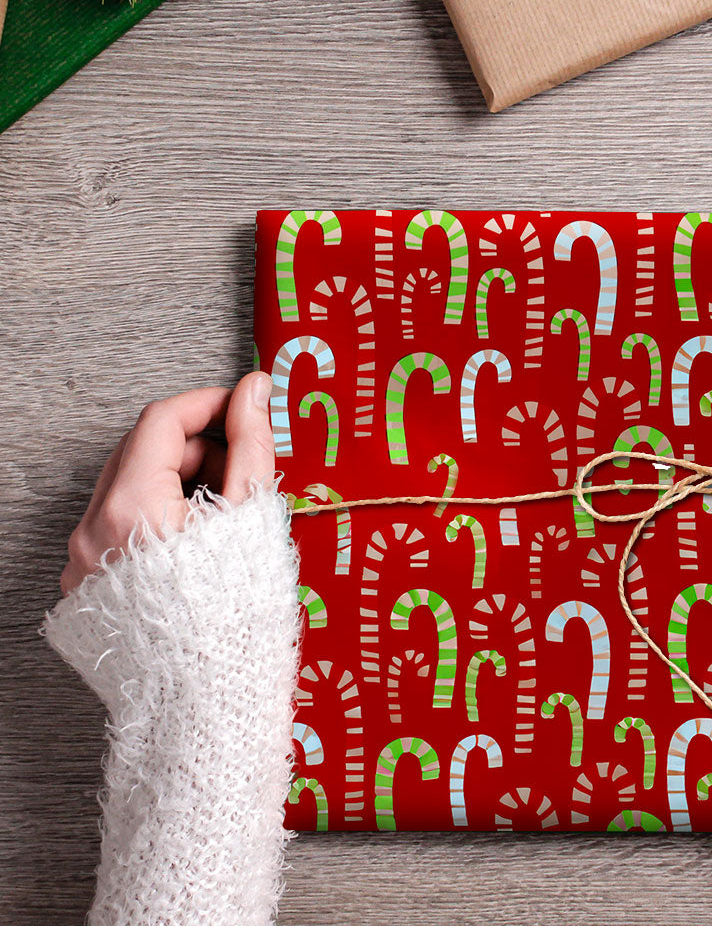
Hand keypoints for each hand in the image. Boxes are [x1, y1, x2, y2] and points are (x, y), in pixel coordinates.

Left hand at [61, 372, 275, 595]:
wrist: (209, 697)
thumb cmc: (234, 614)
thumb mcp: (251, 514)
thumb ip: (250, 442)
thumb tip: (253, 391)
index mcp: (131, 507)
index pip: (161, 421)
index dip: (208, 403)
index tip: (241, 404)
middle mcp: (92, 531)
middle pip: (140, 451)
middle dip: (195, 445)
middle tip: (240, 464)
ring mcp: (82, 562)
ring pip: (127, 489)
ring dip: (175, 481)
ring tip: (222, 512)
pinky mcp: (85, 587)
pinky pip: (116, 529)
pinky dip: (154, 518)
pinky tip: (195, 543)